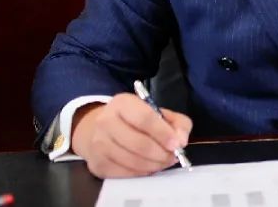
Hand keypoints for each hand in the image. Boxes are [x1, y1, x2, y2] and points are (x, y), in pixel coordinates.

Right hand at [70, 93, 191, 178]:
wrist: (99, 130)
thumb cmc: (135, 120)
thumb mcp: (158, 112)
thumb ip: (177, 123)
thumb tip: (181, 140)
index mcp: (122, 103)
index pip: (145, 118)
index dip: (163, 133)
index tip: (177, 144)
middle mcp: (106, 121)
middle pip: (138, 143)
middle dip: (161, 154)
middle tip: (173, 157)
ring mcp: (98, 144)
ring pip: (131, 161)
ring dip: (153, 165)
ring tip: (163, 162)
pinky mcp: (97, 164)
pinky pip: (124, 173)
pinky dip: (141, 172)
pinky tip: (148, 167)